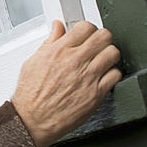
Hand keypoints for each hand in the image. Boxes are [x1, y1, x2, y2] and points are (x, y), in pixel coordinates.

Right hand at [11, 20, 121, 146]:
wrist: (32, 120)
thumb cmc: (30, 95)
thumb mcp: (33, 61)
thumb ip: (49, 42)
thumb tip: (57, 27)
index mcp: (58, 51)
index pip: (85, 27)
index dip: (88, 28)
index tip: (86, 33)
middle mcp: (74, 61)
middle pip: (104, 36)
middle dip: (101, 38)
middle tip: (97, 44)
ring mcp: (87, 77)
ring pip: (113, 53)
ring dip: (108, 54)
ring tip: (101, 60)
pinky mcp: (96, 93)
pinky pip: (115, 75)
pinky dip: (111, 74)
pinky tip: (102, 76)